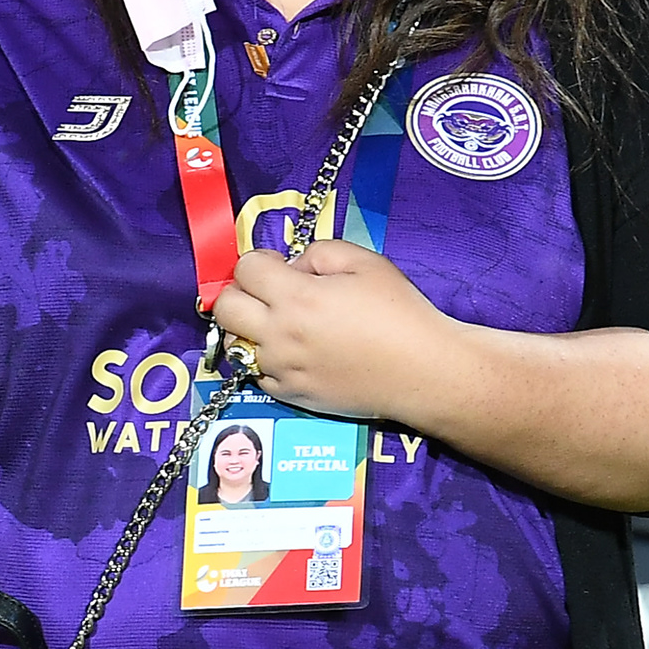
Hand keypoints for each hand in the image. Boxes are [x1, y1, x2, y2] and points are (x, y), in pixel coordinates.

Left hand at [208, 239, 458, 423]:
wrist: (422, 371)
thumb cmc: (400, 312)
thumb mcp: (364, 262)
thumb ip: (318, 253)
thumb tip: (291, 268)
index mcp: (296, 298)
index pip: (245, 269)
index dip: (262, 261)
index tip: (282, 266)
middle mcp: (279, 335)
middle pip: (226, 307)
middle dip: (242, 291)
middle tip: (270, 292)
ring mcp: (281, 369)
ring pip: (233, 343)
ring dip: (247, 327)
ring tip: (278, 323)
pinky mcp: (290, 395)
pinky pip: (255, 373)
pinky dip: (264, 358)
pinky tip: (292, 351)